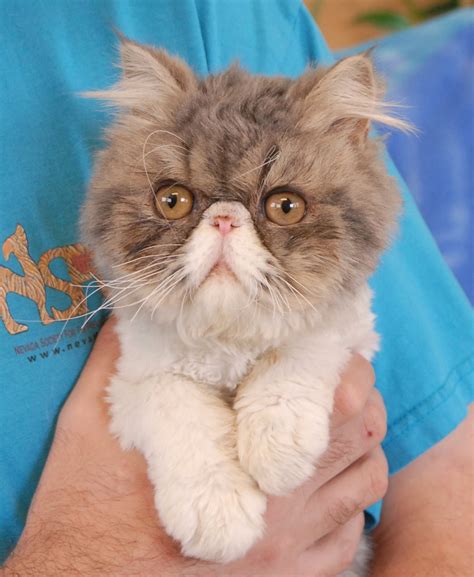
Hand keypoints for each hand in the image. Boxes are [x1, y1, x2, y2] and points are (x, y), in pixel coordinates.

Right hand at [2, 320, 387, 576]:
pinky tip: (316, 484)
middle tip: (327, 376)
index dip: (341, 366)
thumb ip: (115, 358)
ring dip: (357, 445)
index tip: (327, 346)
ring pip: (366, 483)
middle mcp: (278, 518)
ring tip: (326, 424)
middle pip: (363, 437)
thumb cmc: (83, 510)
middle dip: (356, 395)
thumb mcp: (90, 424)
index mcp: (238, 467)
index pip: (333, 404)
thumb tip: (127, 311)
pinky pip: (349, 537)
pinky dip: (347, 501)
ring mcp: (287, 556)